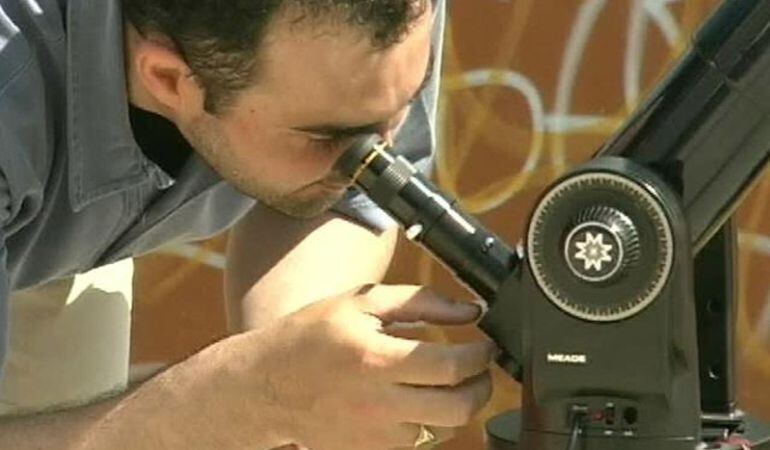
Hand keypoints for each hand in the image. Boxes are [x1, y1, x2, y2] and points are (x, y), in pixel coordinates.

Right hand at [248, 284, 496, 449]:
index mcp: (376, 359)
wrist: (266, 385)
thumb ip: (420, 302)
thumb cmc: (311, 337)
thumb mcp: (361, 303)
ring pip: (444, 429)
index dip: (480, 354)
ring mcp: (376, 436)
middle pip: (459, 408)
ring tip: (445, 381)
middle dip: (482, 386)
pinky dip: (428, 421)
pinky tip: (415, 399)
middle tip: (478, 368)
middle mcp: (379, 403)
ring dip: (455, 404)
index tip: (484, 344)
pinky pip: (419, 442)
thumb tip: (470, 309)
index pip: (452, 366)